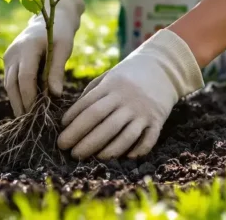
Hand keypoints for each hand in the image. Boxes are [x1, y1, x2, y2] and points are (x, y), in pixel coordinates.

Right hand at [4, 0, 84, 115]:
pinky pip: (11, 81)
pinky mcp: (9, 60)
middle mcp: (13, 52)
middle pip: (12, 84)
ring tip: (28, 119)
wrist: (50, 15)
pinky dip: (18, 94)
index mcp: (27, 47)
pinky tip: (27, 106)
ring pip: (9, 85)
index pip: (25, 77)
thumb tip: (55, 95)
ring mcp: (8, 56)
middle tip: (30, 124)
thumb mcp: (64, 48)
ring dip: (17, 102)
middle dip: (21, 105)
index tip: (38, 113)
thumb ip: (57, 70)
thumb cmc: (61, 32)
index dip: (30, 97)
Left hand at [58, 29, 202, 159]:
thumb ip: (91, 94)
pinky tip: (125, 157)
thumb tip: (72, 117)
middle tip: (68, 151)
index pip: (89, 106)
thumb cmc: (128, 75)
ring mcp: (143, 110)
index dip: (73, 120)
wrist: (163, 67)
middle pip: (102, 122)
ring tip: (91, 158)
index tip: (62, 132)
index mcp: (112, 86)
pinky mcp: (158, 120)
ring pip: (124, 135)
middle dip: (84, 139)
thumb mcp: (108, 77)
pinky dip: (137, 150)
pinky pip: (148, 139)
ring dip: (107, 150)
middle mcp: (127, 99)